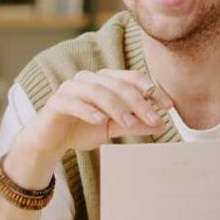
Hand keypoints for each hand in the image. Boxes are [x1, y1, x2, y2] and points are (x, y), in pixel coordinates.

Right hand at [27, 69, 173, 157]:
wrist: (50, 141)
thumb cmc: (81, 129)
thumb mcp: (113, 129)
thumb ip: (135, 124)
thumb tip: (160, 124)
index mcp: (104, 80)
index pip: (132, 78)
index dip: (152, 90)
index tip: (168, 106)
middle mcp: (88, 79)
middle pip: (118, 84)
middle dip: (138, 102)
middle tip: (153, 119)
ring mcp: (70, 88)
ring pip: (98, 91)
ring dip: (116, 107)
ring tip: (129, 124)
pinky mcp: (56, 101)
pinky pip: (73, 102)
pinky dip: (88, 110)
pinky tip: (99, 121)